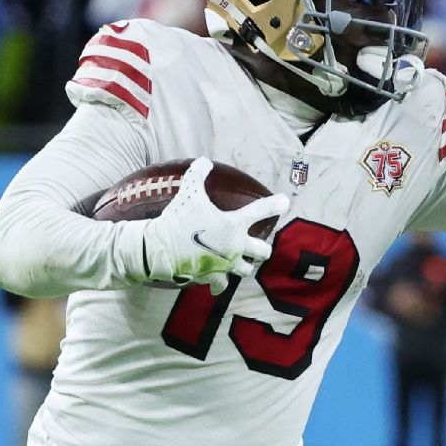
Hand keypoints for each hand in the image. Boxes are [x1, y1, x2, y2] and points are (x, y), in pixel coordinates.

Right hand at [141, 157, 288, 294]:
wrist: (159, 248)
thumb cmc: (177, 219)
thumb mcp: (188, 192)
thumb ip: (197, 174)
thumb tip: (203, 160)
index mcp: (234, 225)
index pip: (260, 211)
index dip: (275, 205)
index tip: (286, 202)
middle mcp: (235, 246)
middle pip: (263, 251)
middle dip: (262, 248)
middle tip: (258, 246)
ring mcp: (225, 265)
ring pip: (246, 270)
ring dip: (244, 265)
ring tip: (239, 262)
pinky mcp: (212, 278)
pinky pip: (222, 286)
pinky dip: (220, 283)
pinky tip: (218, 280)